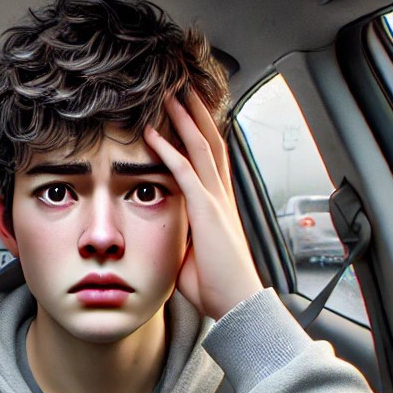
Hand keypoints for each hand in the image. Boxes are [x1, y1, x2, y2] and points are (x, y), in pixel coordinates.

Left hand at [143, 90, 261, 321]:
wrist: (238, 304)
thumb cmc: (216, 286)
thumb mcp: (192, 254)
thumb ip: (181, 235)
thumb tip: (165, 231)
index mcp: (219, 205)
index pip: (211, 158)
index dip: (200, 132)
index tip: (189, 112)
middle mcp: (221, 196)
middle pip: (210, 142)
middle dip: (196, 113)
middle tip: (182, 87)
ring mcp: (216, 201)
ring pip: (201, 147)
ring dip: (184, 119)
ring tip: (170, 94)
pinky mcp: (207, 212)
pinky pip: (185, 172)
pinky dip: (168, 149)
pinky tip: (154, 132)